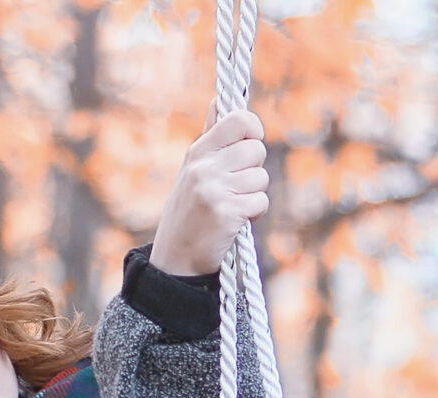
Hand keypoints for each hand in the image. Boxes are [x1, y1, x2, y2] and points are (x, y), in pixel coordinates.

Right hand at [151, 112, 270, 276]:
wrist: (176, 257)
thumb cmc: (189, 211)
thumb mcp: (192, 169)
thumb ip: (211, 137)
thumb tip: (221, 101)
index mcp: (197, 152)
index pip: (238, 120)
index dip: (253, 129)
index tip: (251, 142)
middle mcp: (204, 166)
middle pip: (256, 150)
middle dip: (254, 169)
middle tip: (237, 185)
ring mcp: (215, 189)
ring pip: (261, 177)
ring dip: (254, 195)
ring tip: (233, 205)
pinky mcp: (227, 212)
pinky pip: (261, 202)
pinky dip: (254, 214)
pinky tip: (236, 220)